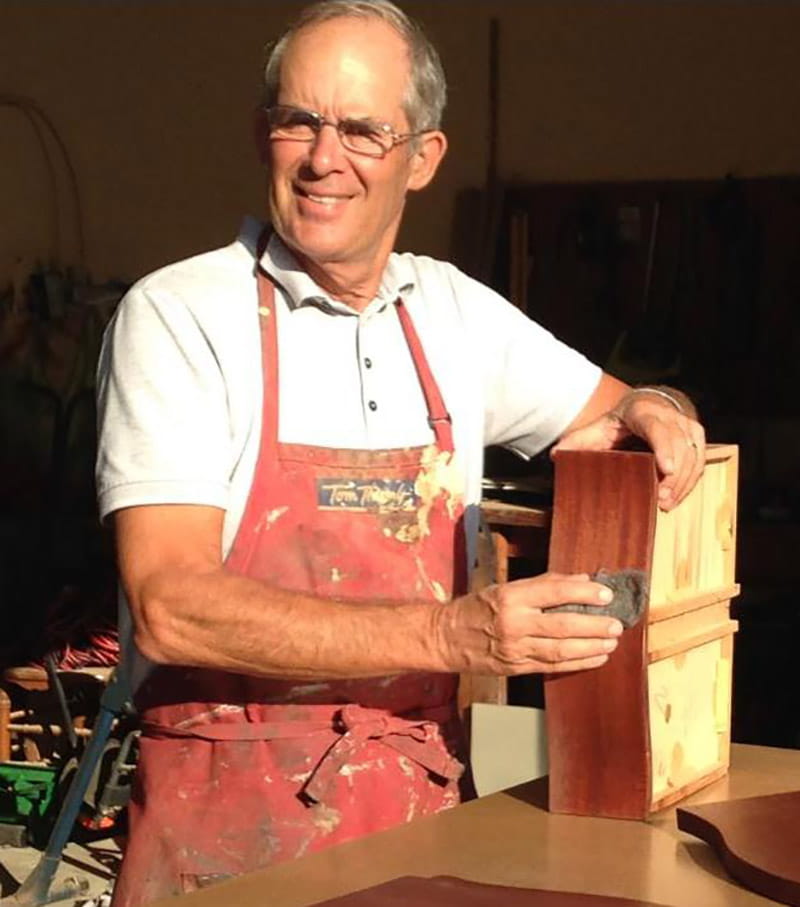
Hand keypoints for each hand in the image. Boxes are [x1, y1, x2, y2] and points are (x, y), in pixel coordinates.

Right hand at [435, 573, 622, 674]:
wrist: (446, 638)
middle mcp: (514, 623)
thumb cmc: (477, 608)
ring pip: (561, 651)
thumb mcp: (505, 587)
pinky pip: (553, 666)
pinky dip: (579, 663)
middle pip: (562, 626)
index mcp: (510, 597)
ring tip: (611, 641)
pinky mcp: (516, 668)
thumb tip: (581, 581)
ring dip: (591, 647)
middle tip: (616, 624)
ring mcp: (515, 649)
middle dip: (594, 626)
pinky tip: (596, 657)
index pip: (554, 592)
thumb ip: (544, 584)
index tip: (606, 594)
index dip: (584, 593)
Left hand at [552, 393, 705, 510]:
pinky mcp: (697, 436)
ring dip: (683, 482)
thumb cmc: (621, 421)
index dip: (664, 448)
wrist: (647, 404)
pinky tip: (676, 497)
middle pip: (678, 446)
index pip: (657, 429)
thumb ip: (578, 441)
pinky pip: (699, 460)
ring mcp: (686, 425)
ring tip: (667, 504)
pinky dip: (690, 481)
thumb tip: (556, 455)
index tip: (666, 470)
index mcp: (643, 412)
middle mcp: (669, 416)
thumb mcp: (598, 427)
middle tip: (661, 500)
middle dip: (674, 476)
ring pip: (692, 455)